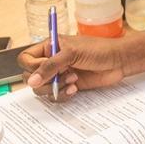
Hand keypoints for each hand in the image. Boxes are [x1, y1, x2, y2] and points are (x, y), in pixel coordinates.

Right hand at [19, 32, 141, 99]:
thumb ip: (50, 66)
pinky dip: (62, 95)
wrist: (119, 61)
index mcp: (49, 46)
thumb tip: (31, 81)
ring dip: (55, 88)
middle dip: (44, 80)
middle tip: (62, 75)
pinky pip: (55, 96)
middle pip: (30, 77)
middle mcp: (51, 61)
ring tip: (73, 80)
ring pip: (41, 89)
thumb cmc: (99, 50)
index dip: (31, 67)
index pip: (25, 59)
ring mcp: (59, 74)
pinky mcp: (68, 86)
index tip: (45, 68)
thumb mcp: (72, 53)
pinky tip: (75, 89)